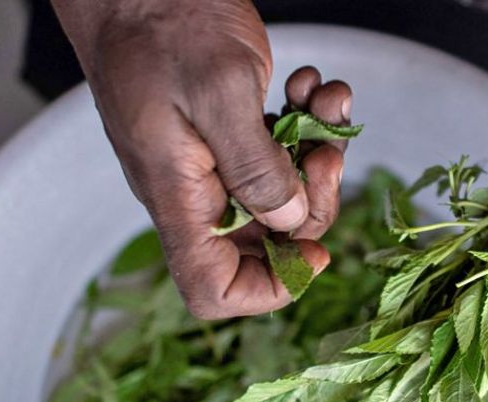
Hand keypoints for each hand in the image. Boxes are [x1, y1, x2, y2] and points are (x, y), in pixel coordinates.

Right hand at [51, 0, 351, 317]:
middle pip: (266, 244)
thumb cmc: (161, 24)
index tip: (314, 253)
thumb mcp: (219, 91)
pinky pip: (279, 154)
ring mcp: (212, 164)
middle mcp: (195, 192)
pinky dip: (305, 125)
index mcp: (179, 197)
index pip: (213, 289)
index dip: (270, 289)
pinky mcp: (229, 134)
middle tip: (326, 152)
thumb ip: (256, 167)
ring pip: (281, 195)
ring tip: (322, 101)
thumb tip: (288, 222)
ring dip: (317, 153)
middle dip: (312, 204)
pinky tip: (307, 87)